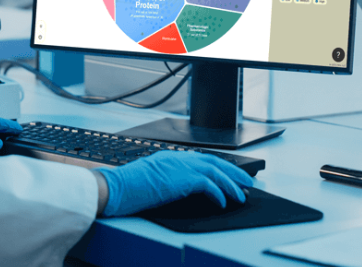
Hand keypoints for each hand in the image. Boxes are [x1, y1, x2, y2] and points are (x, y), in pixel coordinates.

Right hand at [96, 150, 253, 216]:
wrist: (114, 189)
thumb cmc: (125, 188)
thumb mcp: (150, 180)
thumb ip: (167, 179)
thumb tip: (181, 188)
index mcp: (169, 157)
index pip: (200, 159)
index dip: (219, 168)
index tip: (230, 175)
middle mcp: (176, 158)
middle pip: (213, 162)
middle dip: (233, 172)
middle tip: (247, 182)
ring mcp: (179, 166)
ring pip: (215, 172)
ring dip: (231, 184)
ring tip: (242, 194)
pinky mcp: (181, 179)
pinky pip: (208, 185)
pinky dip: (219, 193)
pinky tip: (222, 203)